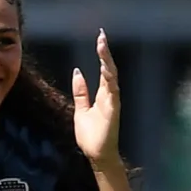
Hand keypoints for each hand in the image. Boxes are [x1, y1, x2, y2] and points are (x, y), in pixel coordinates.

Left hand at [72, 29, 121, 169]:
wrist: (97, 155)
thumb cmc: (91, 135)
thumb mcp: (80, 109)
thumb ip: (81, 91)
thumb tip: (78, 71)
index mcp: (102, 94)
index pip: (104, 70)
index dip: (102, 54)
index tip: (100, 39)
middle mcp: (110, 95)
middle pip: (109, 69)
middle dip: (105, 52)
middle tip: (102, 35)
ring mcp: (113, 102)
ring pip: (111, 77)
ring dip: (107, 61)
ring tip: (102, 46)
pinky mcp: (113, 110)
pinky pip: (112, 91)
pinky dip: (109, 79)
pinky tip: (106, 68)